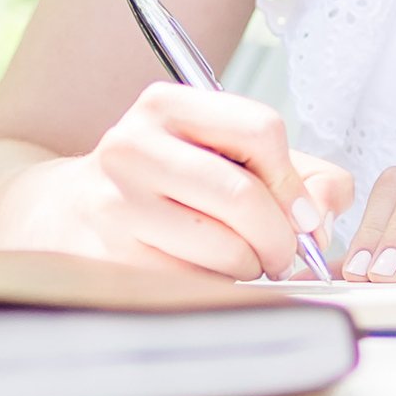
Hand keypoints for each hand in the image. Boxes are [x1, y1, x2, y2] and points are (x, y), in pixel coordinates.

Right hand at [57, 85, 353, 280]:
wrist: (68, 212)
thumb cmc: (166, 183)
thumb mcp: (226, 155)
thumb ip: (298, 174)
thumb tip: (326, 210)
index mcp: (165, 106)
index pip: (260, 129)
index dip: (294, 182)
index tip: (302, 213)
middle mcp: (133, 148)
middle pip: (243, 196)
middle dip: (281, 237)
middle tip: (284, 254)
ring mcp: (115, 205)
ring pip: (224, 249)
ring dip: (250, 266)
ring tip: (241, 262)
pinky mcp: (110, 260)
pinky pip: (196, 286)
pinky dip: (218, 289)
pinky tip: (205, 275)